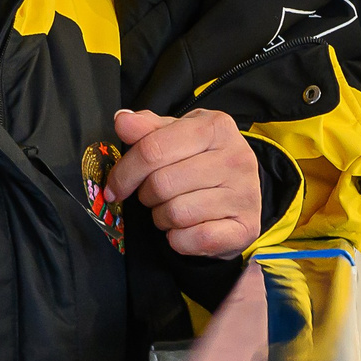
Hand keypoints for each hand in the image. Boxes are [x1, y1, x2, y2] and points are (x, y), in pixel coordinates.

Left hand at [109, 108, 261, 258]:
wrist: (239, 194)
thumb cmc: (201, 160)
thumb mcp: (177, 136)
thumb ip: (148, 129)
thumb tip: (122, 121)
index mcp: (216, 127)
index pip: (152, 149)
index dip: (125, 172)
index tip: (114, 187)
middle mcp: (236, 158)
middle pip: (161, 183)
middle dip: (146, 196)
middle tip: (152, 197)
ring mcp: (245, 194)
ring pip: (176, 213)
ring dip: (162, 218)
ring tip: (171, 209)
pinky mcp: (246, 228)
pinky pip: (193, 239)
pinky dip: (178, 239)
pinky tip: (186, 228)